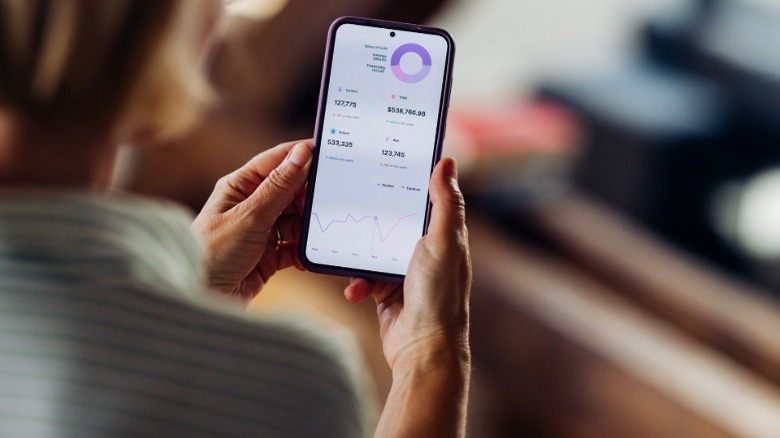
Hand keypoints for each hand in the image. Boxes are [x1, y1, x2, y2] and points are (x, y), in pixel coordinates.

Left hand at [192, 140, 311, 302]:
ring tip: (315, 234)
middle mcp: (251, 205)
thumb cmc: (212, 253)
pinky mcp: (268, 256)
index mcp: (240, 186)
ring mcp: (260, 231)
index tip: (330, 153)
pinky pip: (294, 246)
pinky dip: (302, 250)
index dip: (302, 155)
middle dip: (308, 198)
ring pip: (296, 220)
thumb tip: (301, 153)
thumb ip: (279, 186)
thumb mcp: (250, 216)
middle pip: (291, 191)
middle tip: (324, 205)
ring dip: (307, 226)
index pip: (277, 161)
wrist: (201, 299)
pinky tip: (308, 255)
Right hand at [344, 157, 470, 369]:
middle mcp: (426, 250)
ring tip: (351, 261)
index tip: (383, 163)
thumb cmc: (439, 295)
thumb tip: (447, 161)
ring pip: (373, 248)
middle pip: (394, 221)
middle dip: (373, 217)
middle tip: (351, 204)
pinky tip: (355, 290)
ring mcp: (405, 272)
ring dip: (360, 256)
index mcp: (444, 234)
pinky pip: (365, 276)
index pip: (426, 198)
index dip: (408, 181)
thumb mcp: (443, 241)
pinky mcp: (387, 292)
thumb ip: (445, 202)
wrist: (423, 349)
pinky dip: (357, 282)